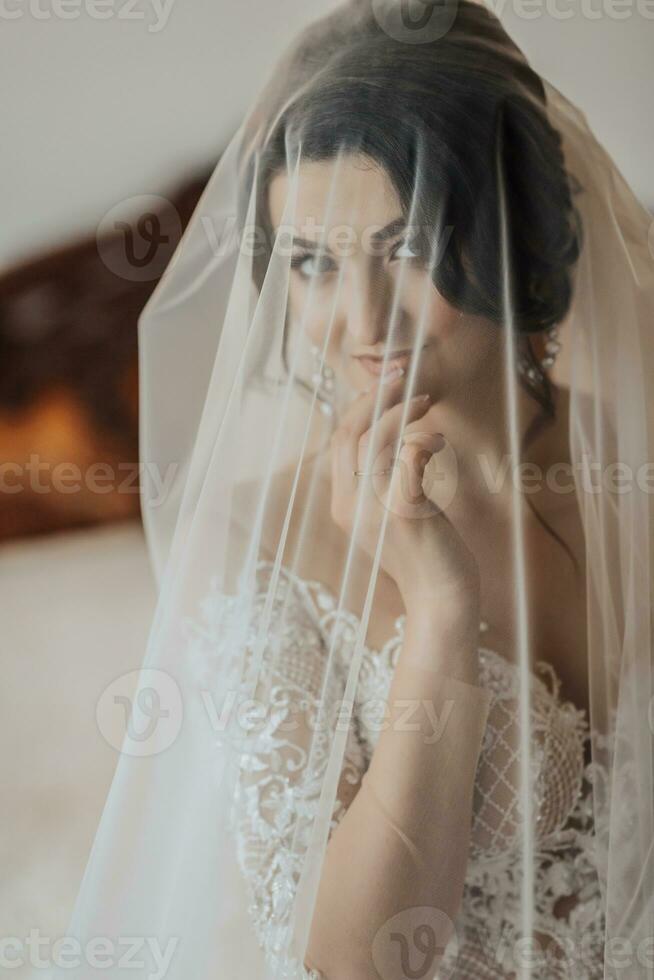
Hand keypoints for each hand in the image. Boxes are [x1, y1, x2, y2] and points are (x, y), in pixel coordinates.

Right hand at [329, 370, 479, 616]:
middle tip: (404, 374)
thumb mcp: (391, 516)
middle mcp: (349, 507)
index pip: (339, 441)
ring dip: (401, 409)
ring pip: (375, 439)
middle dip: (376, 396)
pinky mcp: (403, 511)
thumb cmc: (425, 554)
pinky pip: (406, 456)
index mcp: (342, 505)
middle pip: (349, 433)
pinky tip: (437, 438)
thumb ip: (383, 483)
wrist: (441, 598)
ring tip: (425, 398)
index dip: (360, 407)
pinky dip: (421, 438)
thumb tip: (395, 439)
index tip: (386, 386)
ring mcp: (373, 509)